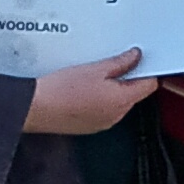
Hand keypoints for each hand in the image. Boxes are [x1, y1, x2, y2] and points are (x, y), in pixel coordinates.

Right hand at [25, 49, 158, 136]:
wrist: (35, 108)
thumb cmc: (61, 90)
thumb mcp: (95, 69)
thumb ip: (120, 62)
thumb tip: (136, 57)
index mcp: (122, 100)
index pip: (149, 85)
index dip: (146, 70)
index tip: (139, 60)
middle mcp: (117, 115)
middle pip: (133, 94)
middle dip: (126, 79)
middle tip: (111, 64)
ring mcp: (104, 123)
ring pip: (118, 102)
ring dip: (111, 89)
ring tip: (92, 77)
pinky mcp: (90, 126)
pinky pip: (103, 110)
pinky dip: (99, 100)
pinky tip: (83, 90)